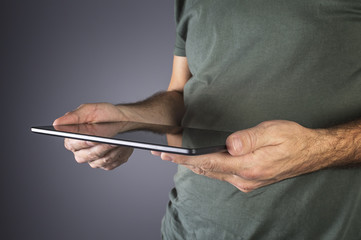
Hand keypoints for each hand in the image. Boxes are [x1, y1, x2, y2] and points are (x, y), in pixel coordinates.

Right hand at [53, 103, 133, 169]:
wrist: (123, 120)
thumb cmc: (105, 114)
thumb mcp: (90, 110)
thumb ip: (73, 117)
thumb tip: (56, 124)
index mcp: (72, 137)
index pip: (72, 144)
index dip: (82, 142)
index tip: (92, 139)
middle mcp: (80, 151)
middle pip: (85, 156)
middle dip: (100, 148)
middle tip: (112, 142)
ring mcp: (93, 159)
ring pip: (99, 161)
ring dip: (112, 151)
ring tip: (121, 143)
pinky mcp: (104, 164)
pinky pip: (110, 164)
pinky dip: (118, 155)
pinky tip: (124, 147)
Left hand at [156, 120, 330, 191]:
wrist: (311, 153)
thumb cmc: (293, 139)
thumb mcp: (273, 132)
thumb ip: (249, 139)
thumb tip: (228, 144)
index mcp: (248, 166)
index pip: (208, 163)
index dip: (185, 159)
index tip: (167, 154)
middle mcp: (243, 178)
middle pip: (205, 170)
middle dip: (182, 162)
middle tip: (162, 155)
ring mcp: (245, 181)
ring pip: (212, 173)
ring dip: (192, 165)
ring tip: (175, 157)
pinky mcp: (248, 180)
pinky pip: (220, 174)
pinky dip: (205, 167)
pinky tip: (199, 161)